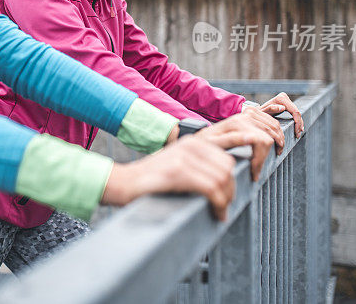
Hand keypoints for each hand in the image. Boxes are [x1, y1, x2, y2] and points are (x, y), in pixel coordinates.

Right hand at [101, 136, 235, 220]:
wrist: (124, 183)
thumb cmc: (151, 180)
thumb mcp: (178, 165)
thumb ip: (198, 166)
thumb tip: (225, 182)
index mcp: (192, 142)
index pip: (227, 160)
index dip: (231, 182)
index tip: (227, 197)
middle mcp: (189, 145)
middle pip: (227, 169)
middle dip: (230, 191)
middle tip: (224, 207)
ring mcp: (183, 157)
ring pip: (221, 179)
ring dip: (225, 200)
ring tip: (220, 212)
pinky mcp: (177, 172)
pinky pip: (211, 188)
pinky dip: (219, 204)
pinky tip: (216, 213)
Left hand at [195, 109, 277, 179]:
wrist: (202, 135)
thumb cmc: (204, 143)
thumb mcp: (213, 144)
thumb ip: (232, 140)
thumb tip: (252, 138)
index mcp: (237, 124)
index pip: (262, 141)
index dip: (260, 160)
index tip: (254, 174)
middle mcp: (245, 116)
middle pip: (269, 136)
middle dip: (268, 155)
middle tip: (258, 170)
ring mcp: (249, 114)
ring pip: (274, 128)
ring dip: (278, 143)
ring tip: (270, 158)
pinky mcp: (251, 114)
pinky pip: (272, 122)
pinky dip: (278, 132)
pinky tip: (274, 144)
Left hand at [258, 92, 303, 137]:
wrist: (256, 112)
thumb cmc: (259, 113)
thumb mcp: (263, 112)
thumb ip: (270, 109)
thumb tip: (283, 108)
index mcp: (281, 98)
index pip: (294, 111)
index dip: (297, 122)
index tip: (296, 131)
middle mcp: (284, 97)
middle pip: (297, 112)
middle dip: (299, 124)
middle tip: (298, 134)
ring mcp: (286, 100)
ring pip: (297, 113)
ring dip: (299, 123)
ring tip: (298, 132)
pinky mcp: (287, 103)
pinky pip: (295, 113)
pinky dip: (297, 120)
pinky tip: (297, 127)